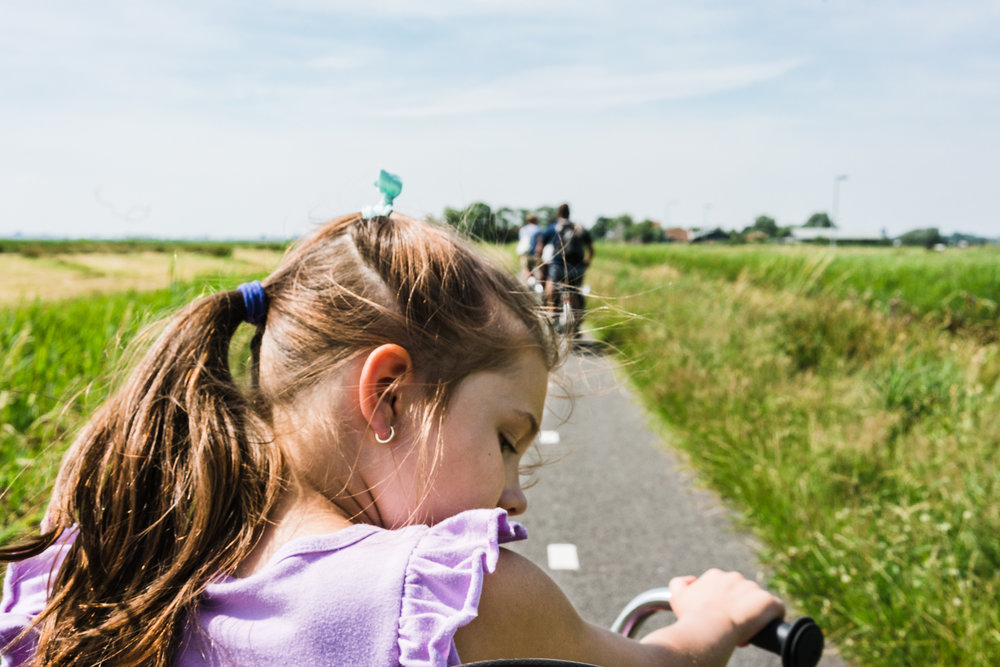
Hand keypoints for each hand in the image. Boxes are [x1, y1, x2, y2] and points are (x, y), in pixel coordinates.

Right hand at [668, 569, 784, 646]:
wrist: (708, 628)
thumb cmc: (691, 617)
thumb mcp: (677, 598)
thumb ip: (680, 584)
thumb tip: (690, 579)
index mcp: (715, 575)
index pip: (726, 589)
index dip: (724, 605)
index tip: (720, 618)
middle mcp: (735, 577)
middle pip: (743, 594)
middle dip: (739, 608)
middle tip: (731, 627)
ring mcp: (753, 588)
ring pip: (759, 602)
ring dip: (754, 614)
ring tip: (745, 632)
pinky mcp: (768, 601)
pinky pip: (777, 608)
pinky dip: (773, 618)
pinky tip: (765, 628)